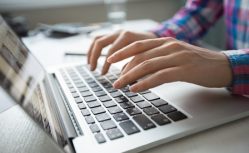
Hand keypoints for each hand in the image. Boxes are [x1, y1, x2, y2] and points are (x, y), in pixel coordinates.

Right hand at [87, 30, 156, 73]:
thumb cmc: (153, 49)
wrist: (155, 37)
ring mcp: (116, 32)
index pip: (112, 51)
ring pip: (97, 40)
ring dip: (91, 53)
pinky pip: (99, 39)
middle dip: (95, 57)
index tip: (104, 74)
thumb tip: (123, 78)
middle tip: (93, 70)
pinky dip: (94, 49)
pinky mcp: (114, 35)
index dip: (106, 64)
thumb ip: (135, 65)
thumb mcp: (147, 57)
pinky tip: (93, 59)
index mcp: (128, 36)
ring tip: (91, 65)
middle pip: (100, 43)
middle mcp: (120, 32)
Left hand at [107, 37, 232, 91]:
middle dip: (123, 69)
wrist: (220, 65)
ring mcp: (177, 57)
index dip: (122, 52)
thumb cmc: (196, 62)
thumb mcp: (174, 55)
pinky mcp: (184, 70)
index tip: (110, 60)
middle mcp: (169, 46)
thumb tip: (138, 70)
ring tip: (120, 86)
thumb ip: (158, 59)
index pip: (138, 45)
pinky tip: (136, 89)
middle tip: (114, 80)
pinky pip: (160, 76)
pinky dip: (145, 83)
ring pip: (147, 65)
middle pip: (140, 56)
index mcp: (166, 41)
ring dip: (130, 77)